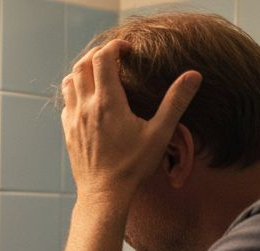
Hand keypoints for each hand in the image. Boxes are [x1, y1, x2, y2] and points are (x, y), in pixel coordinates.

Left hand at [61, 40, 200, 201]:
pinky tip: (90, 100)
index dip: (115, 47)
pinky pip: (66, 102)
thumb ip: (176, 102)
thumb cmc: (133, 166)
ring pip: (69, 82)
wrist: (104, 195)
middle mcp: (85, 107)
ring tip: (100, 73)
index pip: (102, 58)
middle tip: (114, 56)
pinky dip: (75, 92)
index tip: (127, 49)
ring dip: (83, 71)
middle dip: (97, 54)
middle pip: (82, 65)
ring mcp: (73, 120)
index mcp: (107, 102)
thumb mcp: (160, 134)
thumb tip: (193, 75)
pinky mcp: (68, 132)